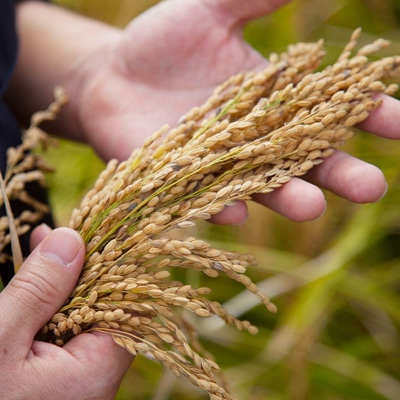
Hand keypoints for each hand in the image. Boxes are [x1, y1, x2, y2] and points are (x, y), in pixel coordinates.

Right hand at [0, 226, 133, 399]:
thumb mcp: (1, 339)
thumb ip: (38, 291)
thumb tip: (70, 241)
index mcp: (95, 370)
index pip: (127, 302)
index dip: (113, 264)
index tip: (97, 231)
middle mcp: (95, 377)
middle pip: (103, 305)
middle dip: (80, 267)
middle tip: (57, 234)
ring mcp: (76, 378)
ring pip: (80, 316)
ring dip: (61, 282)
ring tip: (41, 243)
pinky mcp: (56, 378)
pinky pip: (61, 332)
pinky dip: (48, 305)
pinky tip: (33, 283)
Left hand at [74, 0, 399, 223]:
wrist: (110, 78)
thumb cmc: (160, 44)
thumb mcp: (207, 11)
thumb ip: (251, 0)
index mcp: (270, 98)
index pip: (328, 109)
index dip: (365, 115)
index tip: (396, 122)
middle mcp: (253, 139)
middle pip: (306, 160)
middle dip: (339, 172)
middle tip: (371, 187)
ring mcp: (220, 165)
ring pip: (263, 187)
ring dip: (288, 198)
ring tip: (311, 206)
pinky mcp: (184, 182)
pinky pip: (207, 199)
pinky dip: (220, 207)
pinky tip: (233, 213)